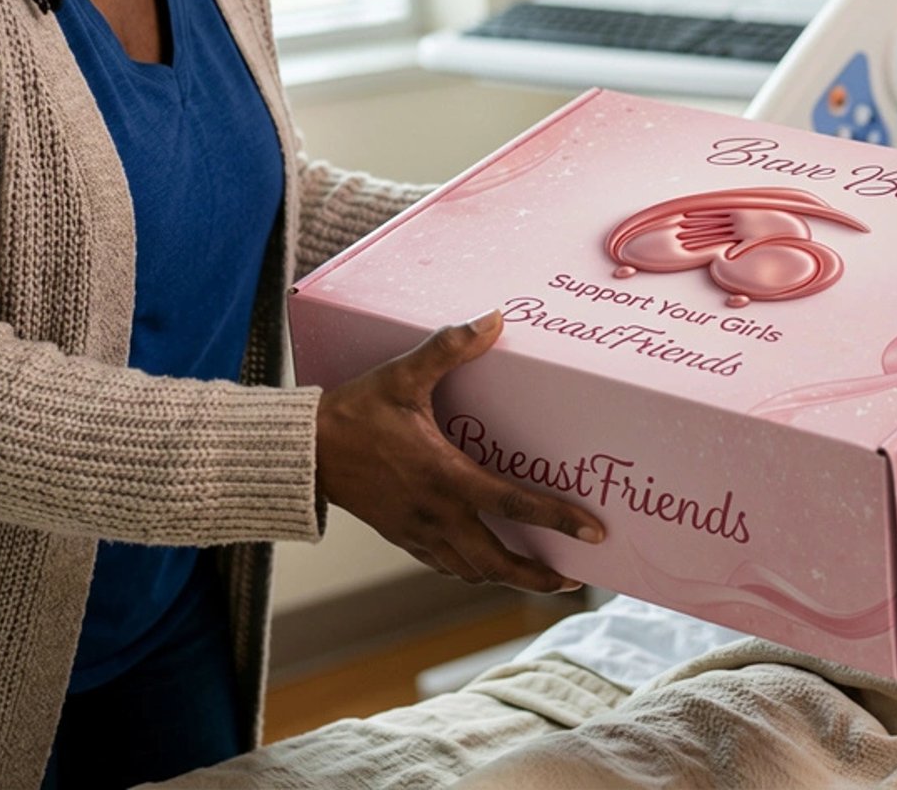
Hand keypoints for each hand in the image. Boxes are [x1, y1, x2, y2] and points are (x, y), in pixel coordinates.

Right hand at [312, 310, 604, 593]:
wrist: (303, 452)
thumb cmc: (355, 412)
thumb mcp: (403, 376)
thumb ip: (449, 348)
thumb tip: (494, 318)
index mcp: (445, 478)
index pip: (513, 506)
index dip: (557, 520)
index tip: (593, 535)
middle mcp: (436, 514)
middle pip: (497, 563)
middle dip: (538, 575)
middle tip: (573, 578)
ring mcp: (417, 532)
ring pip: (472, 571)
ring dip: (507, 577)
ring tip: (538, 576)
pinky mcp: (401, 536)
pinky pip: (445, 565)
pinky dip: (471, 569)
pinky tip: (482, 562)